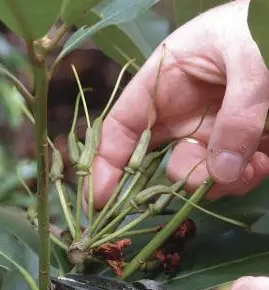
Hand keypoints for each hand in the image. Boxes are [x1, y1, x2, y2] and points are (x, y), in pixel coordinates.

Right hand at [89, 0, 268, 208]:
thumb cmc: (260, 28)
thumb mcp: (247, 56)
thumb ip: (237, 112)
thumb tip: (221, 172)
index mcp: (162, 82)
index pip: (121, 127)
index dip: (106, 163)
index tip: (99, 198)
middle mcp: (178, 114)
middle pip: (155, 162)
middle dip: (175, 179)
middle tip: (204, 181)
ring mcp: (204, 133)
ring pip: (193, 176)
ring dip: (217, 182)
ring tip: (252, 166)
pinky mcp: (232, 145)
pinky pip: (226, 176)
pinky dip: (242, 179)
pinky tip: (261, 164)